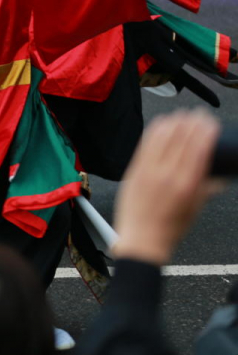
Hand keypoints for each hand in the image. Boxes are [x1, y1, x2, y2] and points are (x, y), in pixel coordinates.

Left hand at [112, 108, 222, 265]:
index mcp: (187, 184)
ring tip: (182, 115)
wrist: (141, 239)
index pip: (198, 148)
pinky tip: (162, 123)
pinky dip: (155, 130)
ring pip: (161, 136)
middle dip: (192, 121)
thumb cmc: (170, 228)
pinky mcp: (134, 169)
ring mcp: (148, 170)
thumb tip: (221, 176)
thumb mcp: (196, 208)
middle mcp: (167, 174)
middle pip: (181, 137)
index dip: (205, 130)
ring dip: (173, 121)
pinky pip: (145, 143)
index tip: (210, 122)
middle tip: (199, 115)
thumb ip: (208, 188)